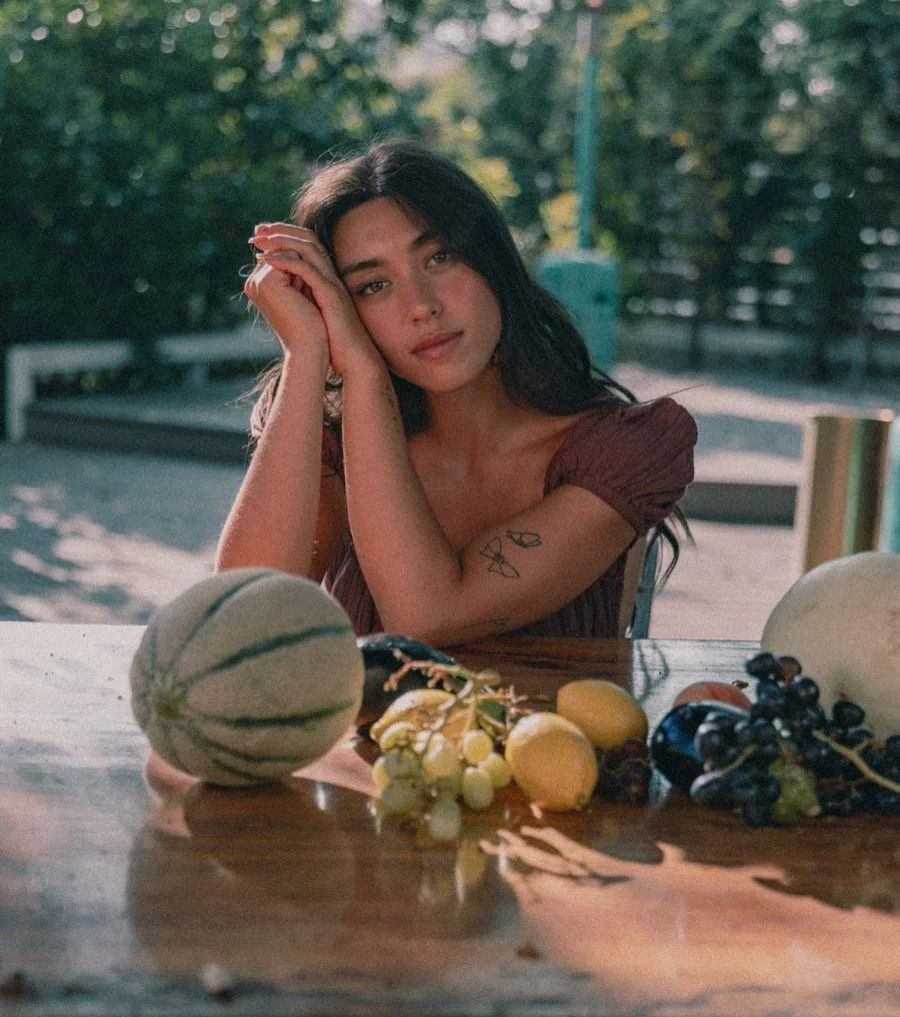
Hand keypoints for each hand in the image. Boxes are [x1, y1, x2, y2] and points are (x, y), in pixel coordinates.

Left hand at [249, 223, 383, 378]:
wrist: (354, 359)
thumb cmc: (335, 342)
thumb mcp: (315, 315)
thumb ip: (304, 300)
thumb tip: (284, 294)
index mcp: (326, 279)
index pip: (306, 246)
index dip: (285, 236)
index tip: (262, 236)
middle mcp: (331, 276)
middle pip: (307, 240)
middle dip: (281, 231)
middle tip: (258, 230)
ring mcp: (332, 283)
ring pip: (307, 248)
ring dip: (281, 240)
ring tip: (259, 240)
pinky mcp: (330, 294)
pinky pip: (306, 269)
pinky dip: (284, 260)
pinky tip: (265, 259)